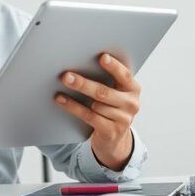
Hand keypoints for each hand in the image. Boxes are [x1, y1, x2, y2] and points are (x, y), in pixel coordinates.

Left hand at [53, 53, 140, 170]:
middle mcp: (131, 103)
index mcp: (133, 88)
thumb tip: (81, 63)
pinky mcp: (111, 132)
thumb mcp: (115, 92)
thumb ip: (107, 79)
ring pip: (95, 105)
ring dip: (75, 96)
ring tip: (61, 86)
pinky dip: (73, 107)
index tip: (102, 57)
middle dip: (83, 83)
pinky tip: (62, 100)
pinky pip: (89, 116)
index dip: (114, 66)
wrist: (114, 138)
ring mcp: (123, 119)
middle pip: (104, 92)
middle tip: (67, 76)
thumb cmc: (111, 107)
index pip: (124, 75)